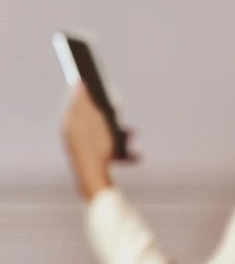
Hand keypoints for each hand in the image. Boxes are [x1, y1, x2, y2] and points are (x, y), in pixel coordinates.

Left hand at [61, 84, 131, 200]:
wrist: (95, 181)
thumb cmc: (95, 147)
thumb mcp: (93, 118)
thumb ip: (85, 101)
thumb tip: (78, 82)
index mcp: (70, 124)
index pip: (77, 102)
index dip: (89, 93)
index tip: (98, 84)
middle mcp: (75, 137)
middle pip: (94, 119)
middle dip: (111, 115)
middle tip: (119, 109)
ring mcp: (84, 151)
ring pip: (105, 136)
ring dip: (122, 134)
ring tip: (133, 134)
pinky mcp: (95, 163)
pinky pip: (112, 152)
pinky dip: (123, 152)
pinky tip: (135, 156)